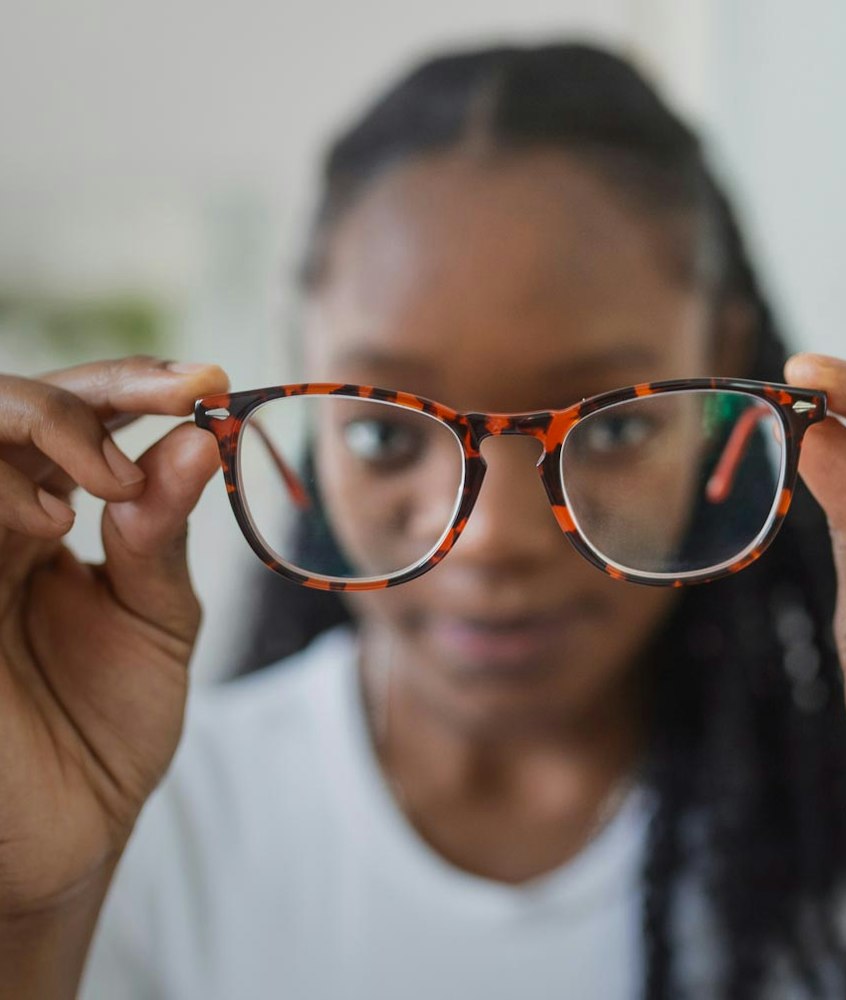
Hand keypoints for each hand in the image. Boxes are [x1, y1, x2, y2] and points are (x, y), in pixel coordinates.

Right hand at [0, 356, 227, 917]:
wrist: (71, 831)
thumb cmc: (111, 722)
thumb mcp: (157, 618)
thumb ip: (163, 532)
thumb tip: (197, 438)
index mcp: (47, 516)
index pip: (76, 417)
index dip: (136, 385)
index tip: (210, 382)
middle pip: (6, 405)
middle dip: (89, 392)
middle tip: (171, 404)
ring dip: (40, 428)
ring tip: (110, 479)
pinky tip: (50, 525)